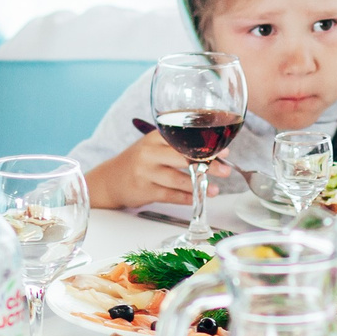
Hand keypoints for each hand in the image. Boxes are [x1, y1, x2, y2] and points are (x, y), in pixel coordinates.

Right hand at [85, 131, 229, 210]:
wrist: (111, 179)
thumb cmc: (140, 161)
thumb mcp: (154, 145)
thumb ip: (178, 145)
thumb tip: (214, 153)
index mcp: (155, 137)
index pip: (184, 139)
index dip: (206, 145)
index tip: (224, 151)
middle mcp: (149, 153)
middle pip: (182, 157)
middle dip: (207, 165)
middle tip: (225, 170)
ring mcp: (145, 172)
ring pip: (176, 179)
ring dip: (198, 185)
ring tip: (215, 189)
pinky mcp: (144, 190)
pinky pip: (170, 195)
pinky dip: (186, 198)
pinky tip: (198, 198)